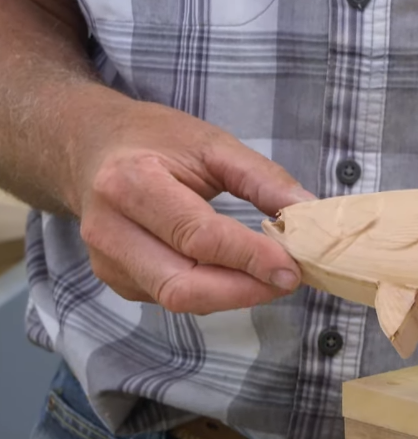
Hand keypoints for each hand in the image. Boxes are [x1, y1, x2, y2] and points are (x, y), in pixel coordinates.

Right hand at [69, 98, 316, 314]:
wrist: (88, 147)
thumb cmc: (154, 140)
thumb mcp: (212, 143)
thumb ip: (262, 179)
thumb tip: (308, 211)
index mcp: (131, 183)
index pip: (198, 237)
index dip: (250, 257)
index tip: (293, 267)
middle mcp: (110, 229)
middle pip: (182, 284)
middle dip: (243, 291)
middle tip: (288, 281)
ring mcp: (107, 261)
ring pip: (178, 298)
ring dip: (232, 295)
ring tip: (270, 278)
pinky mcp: (116, 279)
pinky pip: (171, 297)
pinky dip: (211, 292)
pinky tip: (236, 274)